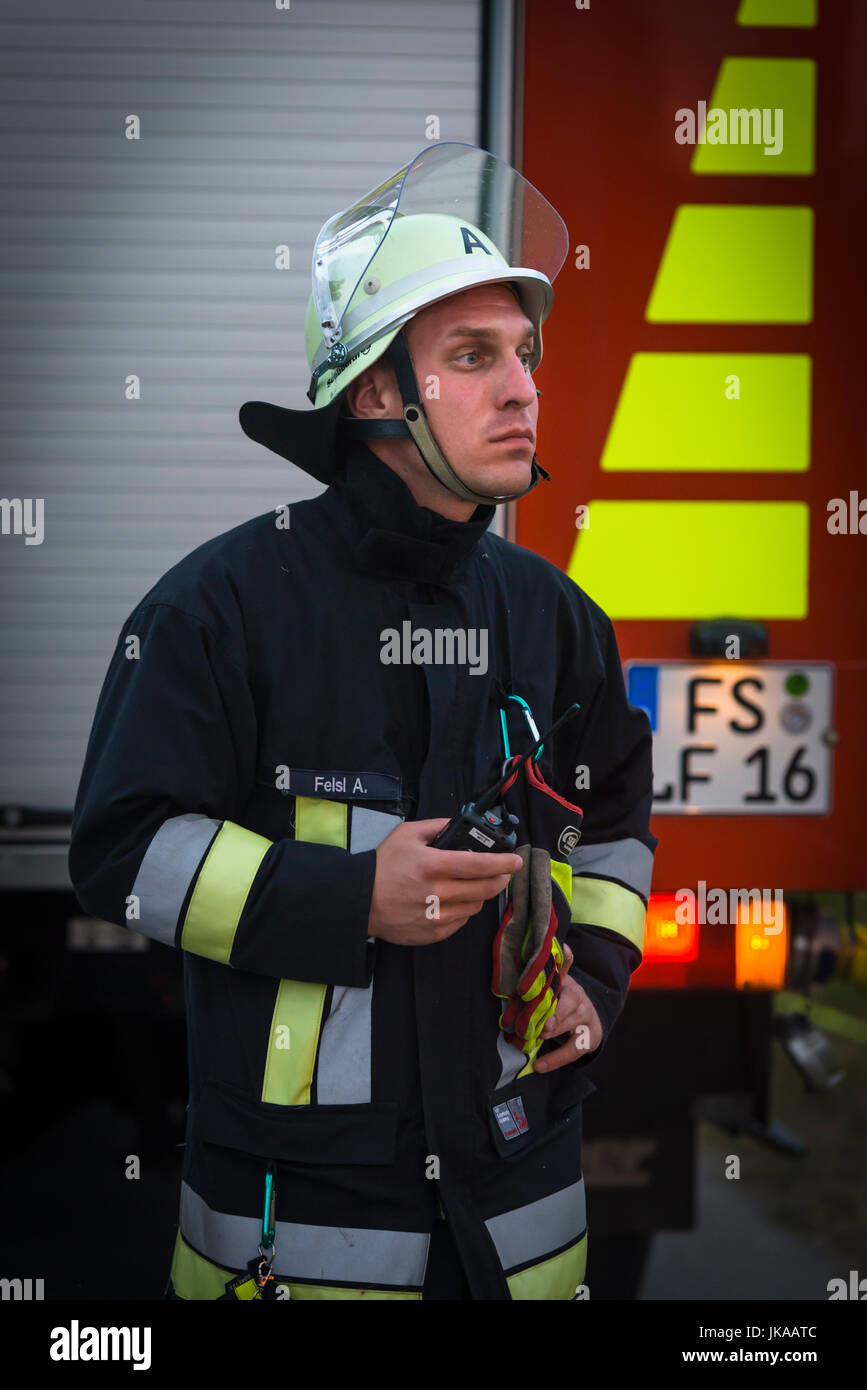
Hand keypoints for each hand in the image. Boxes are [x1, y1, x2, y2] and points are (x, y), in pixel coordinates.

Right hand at [368, 818, 522, 946]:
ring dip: (481, 894)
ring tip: (472, 885)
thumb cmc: (382, 865)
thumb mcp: (406, 834)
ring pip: (476, 906)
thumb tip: (460, 825)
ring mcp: (437, 916)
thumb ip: (437, 826)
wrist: (360, 900)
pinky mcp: (434, 932)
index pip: (481, 865)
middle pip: (486, 888)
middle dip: (500, 879)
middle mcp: (439, 892)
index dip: (504, 862)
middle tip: (502, 873)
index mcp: (434, 865)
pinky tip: (454, 901)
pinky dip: (464, 910)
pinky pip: (462, 921)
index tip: (516, 860)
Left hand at [533, 943, 602, 1072]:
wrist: (590, 1015)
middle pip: (570, 1002)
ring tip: (535, 1039)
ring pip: (571, 1026)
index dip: (559, 977)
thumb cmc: (566, 998)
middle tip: (537, 1019)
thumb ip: (558, 966)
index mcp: (571, 985)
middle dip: (554, 1010)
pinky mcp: (588, 1040)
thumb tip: (561, 945)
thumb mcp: (560, 982)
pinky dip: (555, 1060)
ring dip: (552, 1033)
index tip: (542, 984)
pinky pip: (572, 1051)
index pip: (566, 977)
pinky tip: (539, 1066)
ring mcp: (585, 1021)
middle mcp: (581, 1000)